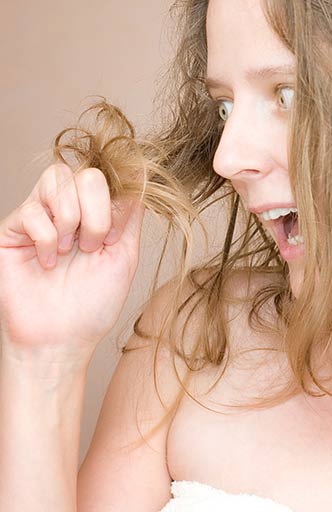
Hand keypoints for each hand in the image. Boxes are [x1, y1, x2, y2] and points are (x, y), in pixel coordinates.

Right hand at [0, 162, 145, 364]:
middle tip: (91, 246)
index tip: (115, 237)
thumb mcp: (125, 255)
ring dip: (72, 221)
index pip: (110, 176)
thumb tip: (140, 177)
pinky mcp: (12, 229)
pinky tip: (48, 262)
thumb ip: (131, 214)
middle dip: (96, 212)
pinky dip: (47, 239)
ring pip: (59, 179)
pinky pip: (32, 210)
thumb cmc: (93, 303)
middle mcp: (69, 208)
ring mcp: (40, 215)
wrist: (62, 337)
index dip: (117, 202)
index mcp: (97, 212)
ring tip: (69, 252)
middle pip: (87, 174)